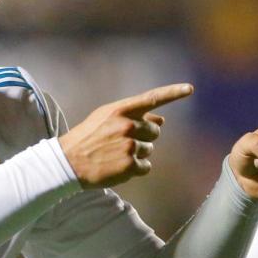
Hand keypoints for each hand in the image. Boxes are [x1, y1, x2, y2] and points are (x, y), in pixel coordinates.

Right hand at [59, 83, 193, 188]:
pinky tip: (119, 167)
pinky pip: (146, 167)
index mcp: (120, 110)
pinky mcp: (129, 165)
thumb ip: (133, 116)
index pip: (152, 98)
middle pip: (155, 131)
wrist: (68, 161)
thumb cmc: (88, 137)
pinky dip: (136, 169)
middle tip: (122, 142)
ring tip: (115, 155)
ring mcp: (129, 145)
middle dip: (145, 137)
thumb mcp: (105, 118)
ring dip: (137, 154)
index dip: (173, 92)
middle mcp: (127, 125)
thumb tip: (161, 120)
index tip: (189, 88)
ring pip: (149, 150)